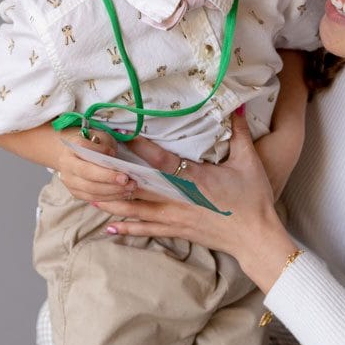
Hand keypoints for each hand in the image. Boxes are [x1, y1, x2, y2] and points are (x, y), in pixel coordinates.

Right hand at [54, 130, 136, 202]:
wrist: (72, 155)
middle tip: (127, 180)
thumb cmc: (92, 145)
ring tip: (130, 188)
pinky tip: (123, 193)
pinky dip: (109, 197)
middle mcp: (66, 165)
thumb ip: (105, 145)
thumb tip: (112, 158)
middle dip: (109, 178)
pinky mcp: (75, 193)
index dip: (100, 152)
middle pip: (87, 173)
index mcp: (72, 147)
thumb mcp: (100, 138)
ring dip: (113, 190)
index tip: (115, 155)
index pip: (84, 148)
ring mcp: (69, 181)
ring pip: (91, 189)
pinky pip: (93, 198)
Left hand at [95, 113, 298, 291]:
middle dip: (113, 177)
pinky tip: (109, 227)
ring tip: (88, 195)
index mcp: (194, 179)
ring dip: (112, 203)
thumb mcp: (249, 162)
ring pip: (136, 210)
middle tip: (92, 166)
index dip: (139, 148)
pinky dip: (127, 228)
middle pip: (139, 187)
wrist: (256, 238)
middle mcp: (178, 199)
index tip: (120, 135)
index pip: (160, 161)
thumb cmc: (254, 199)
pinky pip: (147, 229)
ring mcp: (175, 217)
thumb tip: (238, 107)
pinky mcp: (177, 231)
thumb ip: (239, 133)